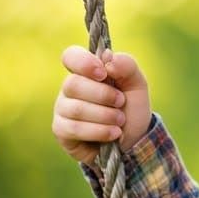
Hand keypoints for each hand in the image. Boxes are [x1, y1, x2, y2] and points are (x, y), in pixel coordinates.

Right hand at [53, 45, 151, 164]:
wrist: (134, 141)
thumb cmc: (131, 109)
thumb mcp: (137, 85)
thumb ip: (127, 66)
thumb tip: (108, 57)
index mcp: (86, 72)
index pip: (71, 56)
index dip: (84, 62)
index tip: (104, 73)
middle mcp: (70, 88)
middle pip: (73, 84)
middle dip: (104, 95)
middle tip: (121, 103)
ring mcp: (63, 109)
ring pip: (76, 108)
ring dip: (105, 115)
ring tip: (121, 121)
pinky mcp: (61, 130)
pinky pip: (74, 128)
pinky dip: (99, 131)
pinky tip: (114, 133)